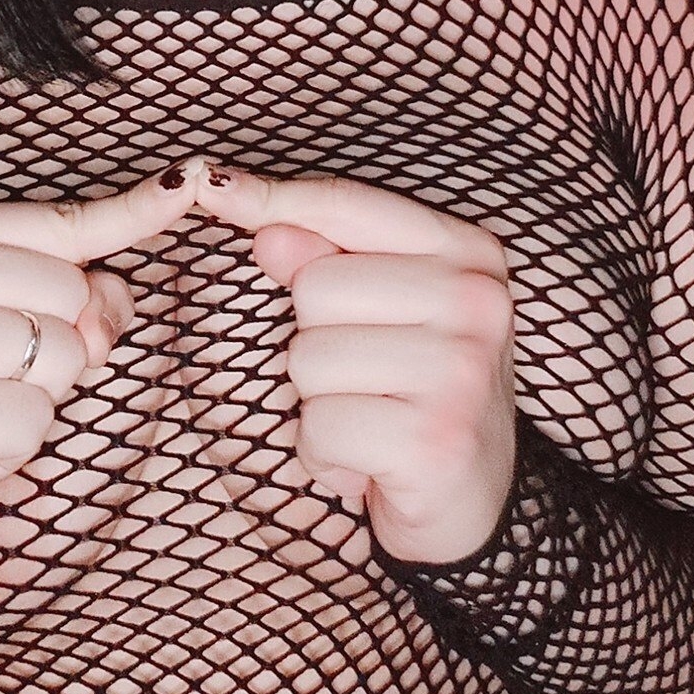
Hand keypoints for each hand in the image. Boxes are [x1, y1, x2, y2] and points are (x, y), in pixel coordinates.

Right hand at [0, 156, 208, 491]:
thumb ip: (69, 281)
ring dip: (40, 394)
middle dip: (60, 340)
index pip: (60, 223)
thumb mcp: (0, 295)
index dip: (131, 212)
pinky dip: (17, 443)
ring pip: (65, 358)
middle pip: (74, 296)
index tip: (184, 182)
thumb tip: (112, 300)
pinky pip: (36, 421)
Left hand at [201, 164, 516, 563]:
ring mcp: (461, 370)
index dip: (274, 199)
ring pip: (308, 359)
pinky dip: (324, 454)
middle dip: (316, 340)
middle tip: (370, 379)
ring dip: (318, 403)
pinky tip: (369, 463)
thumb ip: (323, 257)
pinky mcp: (434, 440)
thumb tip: (264, 228)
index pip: (346, 203)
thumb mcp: (380, 311)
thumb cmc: (416, 393)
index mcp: (468, 252)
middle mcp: (477, 300)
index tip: (216, 187)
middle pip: (314, 287)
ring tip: (371, 419)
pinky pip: (318, 426)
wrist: (473, 506)